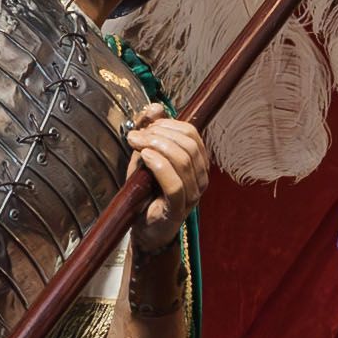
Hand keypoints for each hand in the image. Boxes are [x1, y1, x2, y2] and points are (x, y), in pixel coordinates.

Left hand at [128, 114, 210, 248]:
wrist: (143, 229)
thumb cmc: (145, 193)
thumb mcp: (144, 156)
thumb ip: (149, 132)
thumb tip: (155, 107)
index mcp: (198, 163)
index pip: (191, 133)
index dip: (167, 124)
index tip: (143, 126)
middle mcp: (201, 178)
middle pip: (188, 143)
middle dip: (159, 134)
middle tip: (136, 137)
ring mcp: (192, 195)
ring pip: (183, 160)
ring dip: (156, 146)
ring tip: (137, 145)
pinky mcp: (178, 209)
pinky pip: (175, 184)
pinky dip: (158, 165)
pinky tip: (144, 158)